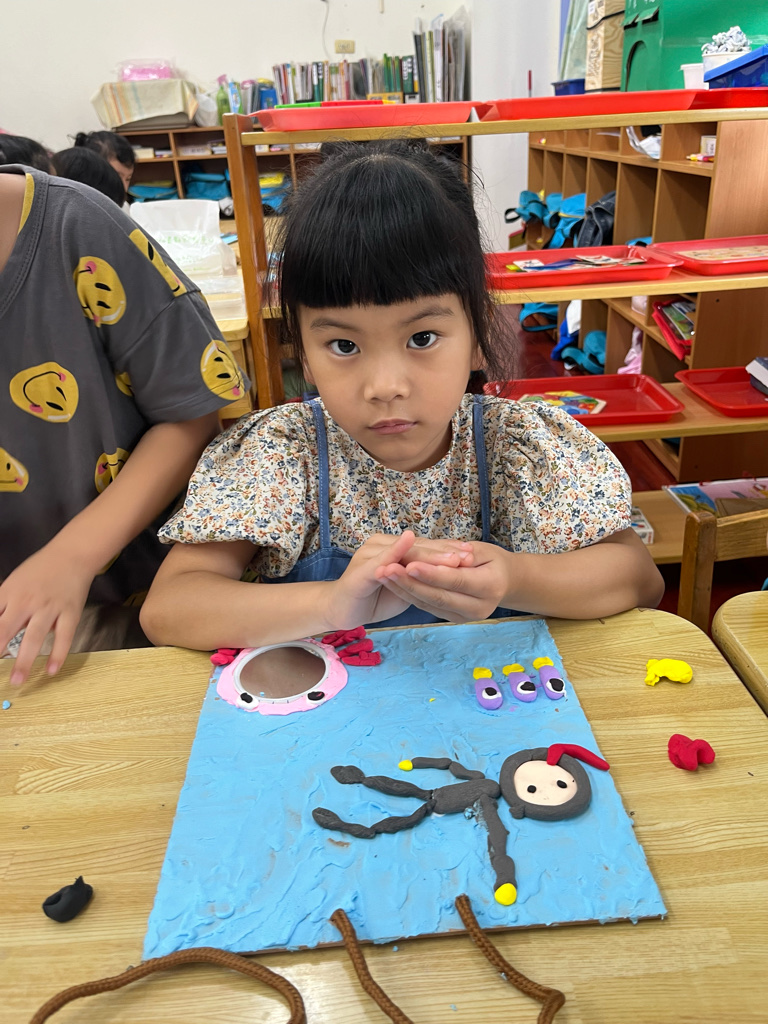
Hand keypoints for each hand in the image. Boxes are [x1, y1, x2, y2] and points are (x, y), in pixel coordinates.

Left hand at [0, 547, 92, 685]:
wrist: (72, 555)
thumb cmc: (39, 570)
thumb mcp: (13, 582)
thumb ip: (3, 605)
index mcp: (9, 593)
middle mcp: (27, 601)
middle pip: (7, 630)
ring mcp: (50, 608)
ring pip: (35, 637)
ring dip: (24, 661)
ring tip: (17, 680)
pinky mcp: (70, 613)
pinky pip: (64, 637)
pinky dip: (58, 655)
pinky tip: (51, 670)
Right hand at [326, 531, 472, 628]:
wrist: (339, 609)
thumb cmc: (373, 597)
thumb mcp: (404, 586)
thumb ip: (421, 577)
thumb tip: (451, 572)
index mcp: (393, 547)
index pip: (425, 546)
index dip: (448, 550)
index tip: (473, 554)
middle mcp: (382, 544)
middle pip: (418, 547)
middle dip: (445, 552)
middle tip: (469, 555)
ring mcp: (371, 554)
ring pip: (405, 553)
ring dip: (429, 555)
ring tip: (452, 558)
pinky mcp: (362, 570)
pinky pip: (383, 561)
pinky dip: (396, 553)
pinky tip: (410, 547)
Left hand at [376, 540, 514, 622]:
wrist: (505, 583)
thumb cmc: (493, 561)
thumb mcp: (484, 551)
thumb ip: (463, 554)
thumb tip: (444, 555)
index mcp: (490, 587)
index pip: (455, 580)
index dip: (431, 574)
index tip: (409, 563)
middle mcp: (478, 607)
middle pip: (439, 596)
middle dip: (410, 583)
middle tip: (386, 569)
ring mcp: (464, 616)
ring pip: (429, 603)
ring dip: (404, 589)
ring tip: (383, 573)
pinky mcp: (452, 618)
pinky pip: (427, 607)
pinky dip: (409, 594)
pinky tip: (392, 582)